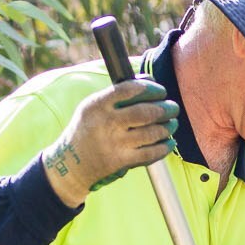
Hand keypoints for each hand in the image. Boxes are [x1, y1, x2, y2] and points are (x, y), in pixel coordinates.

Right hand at [39, 80, 178, 206]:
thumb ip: (118, 93)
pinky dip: (165, 147)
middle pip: (145, 112)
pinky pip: (150, 153)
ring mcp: (114, 144)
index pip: (129, 89)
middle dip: (166, 108)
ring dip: (168, 127)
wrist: (71, 163)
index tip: (160, 91)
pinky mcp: (121, 161)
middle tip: (173, 108)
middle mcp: (106, 123)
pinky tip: (169, 142)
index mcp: (97, 105)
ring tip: (172, 123)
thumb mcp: (93, 106)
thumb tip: (151, 81)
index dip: (151, 88)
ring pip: (151, 133)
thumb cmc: (88, 129)